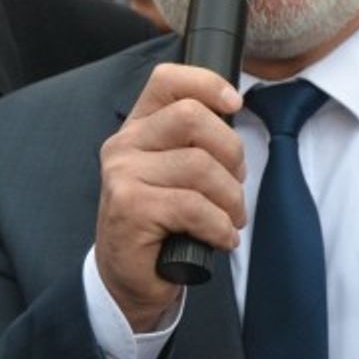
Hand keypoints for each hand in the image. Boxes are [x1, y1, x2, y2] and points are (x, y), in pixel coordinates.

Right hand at [95, 64, 245, 330]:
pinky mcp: (130, 208)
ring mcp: (122, 175)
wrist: (129, 278)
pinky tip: (221, 239)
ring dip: (230, 199)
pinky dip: (219, 226)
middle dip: (231, 152)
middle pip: (193, 118)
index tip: (235, 103)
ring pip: (200, 167)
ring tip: (230, 219)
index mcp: (138, 127)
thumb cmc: (164, 222)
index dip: (207, 84)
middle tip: (236, 183)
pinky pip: (194, 207)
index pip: (168, 80)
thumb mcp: (178, 173)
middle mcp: (124, 145)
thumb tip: (234, 114)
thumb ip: (197, 141)